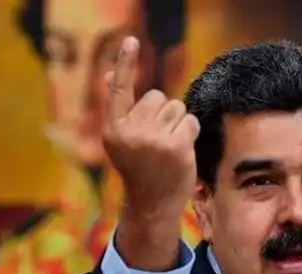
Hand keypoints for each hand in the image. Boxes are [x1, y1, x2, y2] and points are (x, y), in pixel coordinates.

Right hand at [101, 36, 199, 254]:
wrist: (152, 204)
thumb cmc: (139, 167)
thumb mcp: (122, 139)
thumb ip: (119, 109)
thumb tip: (112, 75)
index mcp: (113, 129)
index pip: (120, 90)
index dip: (126, 63)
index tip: (131, 40)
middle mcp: (130, 132)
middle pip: (158, 97)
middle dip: (163, 113)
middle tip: (157, 141)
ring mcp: (153, 140)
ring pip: (176, 108)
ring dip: (178, 123)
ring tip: (168, 147)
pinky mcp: (175, 147)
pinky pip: (189, 121)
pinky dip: (189, 133)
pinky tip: (181, 151)